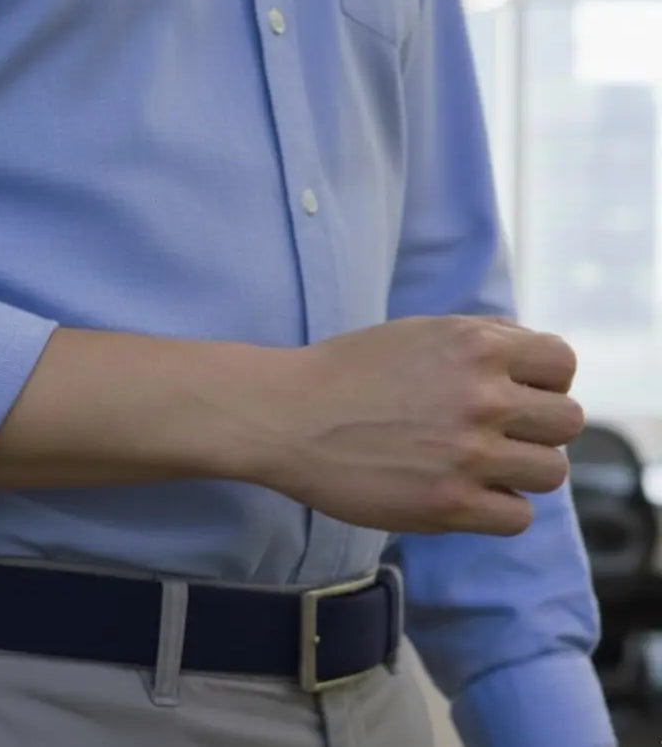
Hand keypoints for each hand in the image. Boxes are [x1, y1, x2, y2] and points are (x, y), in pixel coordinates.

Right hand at [250, 316, 582, 535]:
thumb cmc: (342, 373)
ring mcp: (468, 453)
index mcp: (475, 346)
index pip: (560, 364)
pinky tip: (460, 495)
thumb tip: (533, 364)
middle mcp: (482, 397)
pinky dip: (496, 510)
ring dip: (519, 472)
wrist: (283, 416)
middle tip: (493, 436)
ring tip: (476, 468)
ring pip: (550, 472)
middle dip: (535, 430)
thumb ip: (479, 343)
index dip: (541, 382)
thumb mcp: (416, 332)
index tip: (512, 395)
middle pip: (566, 422)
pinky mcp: (449, 503)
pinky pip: (517, 517)